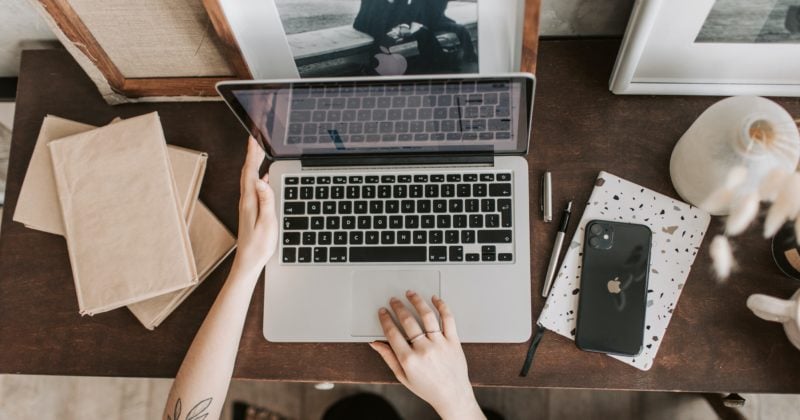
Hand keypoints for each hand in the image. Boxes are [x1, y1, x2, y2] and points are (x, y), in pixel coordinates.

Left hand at [232, 137, 277, 276]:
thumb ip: (266, 200)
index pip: (250, 171)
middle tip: (257, 139)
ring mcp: (248, 205)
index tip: (254, 138)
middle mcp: (246, 200)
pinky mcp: (251, 210)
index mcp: (250, 201)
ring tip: (260, 152)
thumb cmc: (258, 245)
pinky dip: (258, 176)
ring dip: (254, 163)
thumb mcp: (267, 222)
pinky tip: (264, 176)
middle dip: (253, 154)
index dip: (253, 154)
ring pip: (250, 178)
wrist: (248, 261)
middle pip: (248, 171)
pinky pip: (253, 187)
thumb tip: (262, 179)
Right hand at [369, 291, 484, 419]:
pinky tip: (435, 299)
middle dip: (398, 307)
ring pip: (427, 316)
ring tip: (411, 294)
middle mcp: (424, 349)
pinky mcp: (453, 341)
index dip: (385, 319)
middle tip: (394, 301)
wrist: (452, 395)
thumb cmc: (428, 388)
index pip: (393, 333)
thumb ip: (388, 357)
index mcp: (409, 360)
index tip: (383, 312)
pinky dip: (442, 306)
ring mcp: (440, 344)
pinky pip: (448, 319)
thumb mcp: (402, 376)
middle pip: (408, 321)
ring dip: (417, 302)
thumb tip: (376, 343)